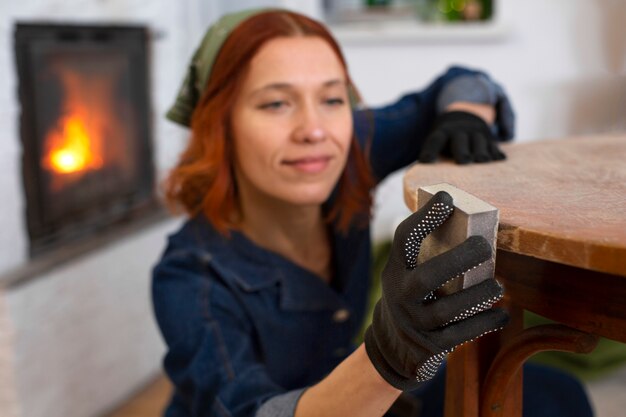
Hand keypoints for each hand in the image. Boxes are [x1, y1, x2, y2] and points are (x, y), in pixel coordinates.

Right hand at [364, 191, 507, 390]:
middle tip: (484, 246)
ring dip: (477, 296)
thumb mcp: (408, 273)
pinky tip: (502, 314)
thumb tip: (469, 218)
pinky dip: (483, 324)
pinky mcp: (430, 345)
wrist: (394, 344)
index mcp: (396, 269)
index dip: (424, 217)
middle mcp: (401, 295)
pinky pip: (460, 336)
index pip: (405, 239)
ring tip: (498, 287)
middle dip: (458, 260)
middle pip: (427, 278)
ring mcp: (414, 322)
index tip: (447, 198)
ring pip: (446, 311)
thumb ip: (427, 253)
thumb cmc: (413, 296)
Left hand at [419, 111, 505, 163]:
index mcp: (443, 133)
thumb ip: (433, 156)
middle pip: (460, 139)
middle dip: (461, 150)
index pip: (435, 140)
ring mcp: (475, 132)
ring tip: (482, 161)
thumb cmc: (446, 141)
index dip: (430, 150)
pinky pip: (493, 144)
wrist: (464, 118)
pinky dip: (496, 152)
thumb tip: (424, 180)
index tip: (426, 161)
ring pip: (478, 140)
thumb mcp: (439, 144)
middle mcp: (459, 131)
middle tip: (463, 161)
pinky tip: (500, 159)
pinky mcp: (488, 138)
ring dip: (480, 151)